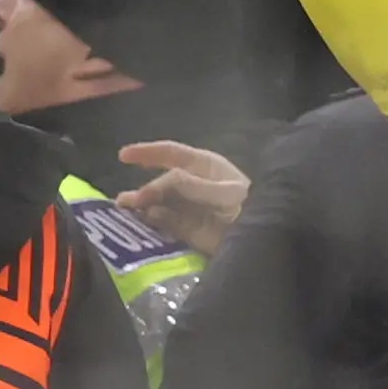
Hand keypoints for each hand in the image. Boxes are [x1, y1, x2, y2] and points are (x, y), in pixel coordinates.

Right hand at [118, 140, 253, 250]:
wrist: (265, 236)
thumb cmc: (250, 205)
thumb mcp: (226, 192)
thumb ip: (195, 186)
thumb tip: (163, 182)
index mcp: (204, 166)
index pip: (171, 153)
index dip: (147, 153)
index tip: (122, 155)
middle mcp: (193, 185)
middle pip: (162, 183)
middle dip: (145, 189)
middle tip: (126, 201)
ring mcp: (190, 208)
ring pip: (160, 204)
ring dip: (143, 206)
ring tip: (127, 210)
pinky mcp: (189, 230)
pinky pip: (167, 224)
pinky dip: (155, 223)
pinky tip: (146, 223)